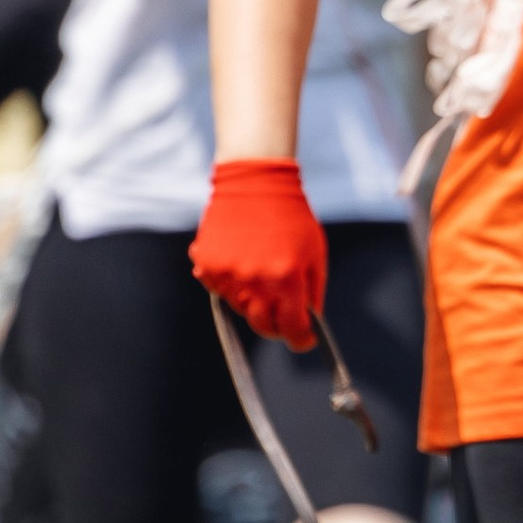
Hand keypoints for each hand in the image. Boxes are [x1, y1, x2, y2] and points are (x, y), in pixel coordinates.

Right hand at [189, 158, 326, 350]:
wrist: (254, 182)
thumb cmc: (291, 217)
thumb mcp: (315, 254)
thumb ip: (312, 293)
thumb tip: (308, 324)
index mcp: (285, 278)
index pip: (292, 328)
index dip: (301, 338)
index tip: (304, 340)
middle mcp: (254, 280)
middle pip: (264, 325)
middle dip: (276, 324)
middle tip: (282, 314)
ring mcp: (227, 274)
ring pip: (241, 308)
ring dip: (252, 299)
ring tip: (260, 268)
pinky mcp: (208, 265)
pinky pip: (220, 290)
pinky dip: (230, 283)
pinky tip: (240, 259)